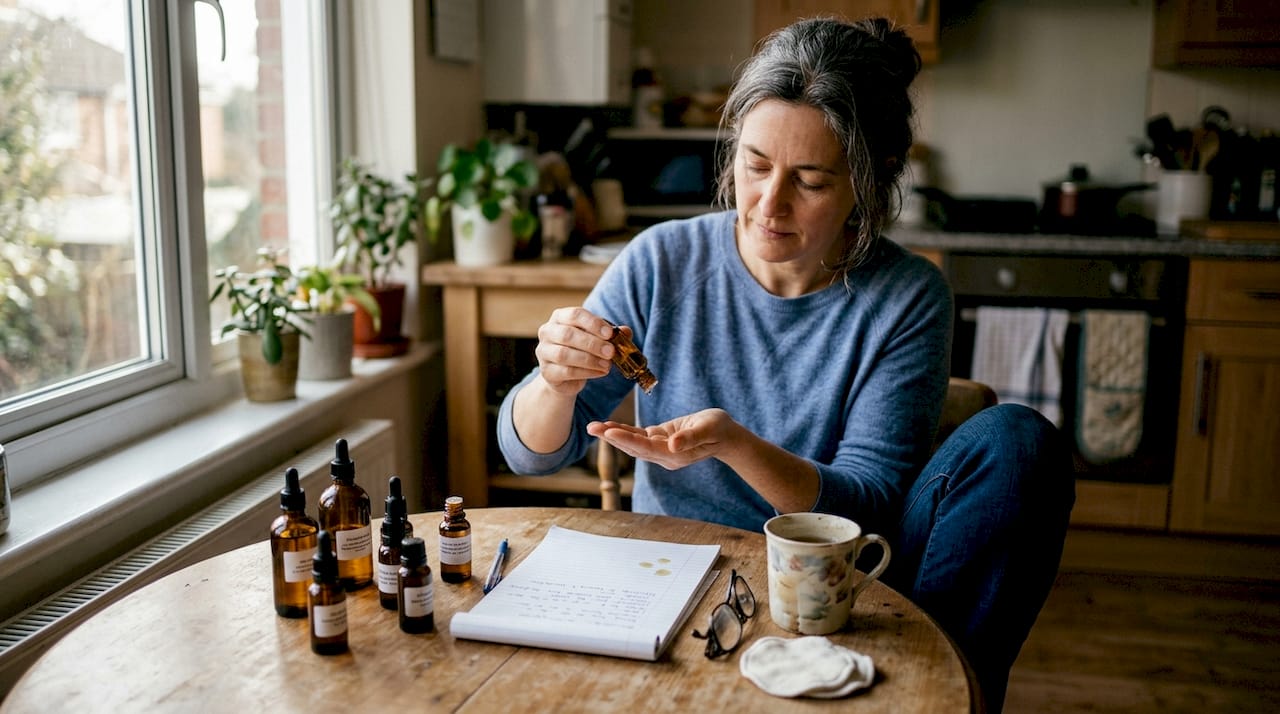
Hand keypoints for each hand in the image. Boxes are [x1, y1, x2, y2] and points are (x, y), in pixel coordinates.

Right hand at [534, 307, 620, 395]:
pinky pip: (565, 371)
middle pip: (567, 334)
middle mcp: (547, 332)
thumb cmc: (582, 349)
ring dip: (589, 360)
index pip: (575, 314)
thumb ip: (611, 334)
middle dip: (592, 343)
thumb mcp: (597, 338)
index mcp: (560, 317)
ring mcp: (543, 352)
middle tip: (611, 352)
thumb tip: (626, 331)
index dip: (593, 323)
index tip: (610, 334)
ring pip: (564, 354)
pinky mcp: (546, 372)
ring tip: (607, 365)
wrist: (565, 376)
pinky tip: (600, 372)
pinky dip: (585, 372)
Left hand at [587, 408, 737, 470]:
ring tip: (593, 426)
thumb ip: (691, 438)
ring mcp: (661, 450)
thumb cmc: (720, 430)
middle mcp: (664, 456)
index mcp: (674, 455)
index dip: (626, 439)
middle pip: (633, 447)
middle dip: (611, 437)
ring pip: (632, 443)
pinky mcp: (660, 440)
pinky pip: (638, 437)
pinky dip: (623, 431)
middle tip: (591, 427)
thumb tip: (673, 445)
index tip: (609, 431)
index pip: (645, 447)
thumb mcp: (709, 429)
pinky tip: (609, 426)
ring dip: (612, 435)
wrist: (726, 437)